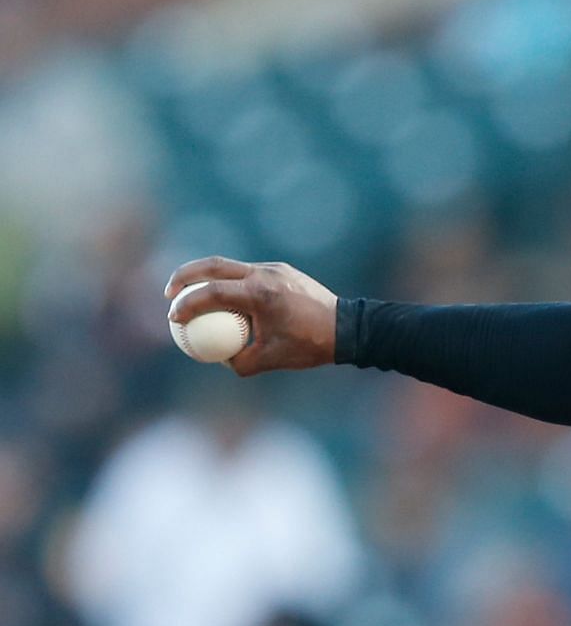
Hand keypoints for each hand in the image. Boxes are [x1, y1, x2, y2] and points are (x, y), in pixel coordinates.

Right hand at [164, 257, 338, 375]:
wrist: (347, 328)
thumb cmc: (309, 345)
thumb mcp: (269, 360)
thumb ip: (237, 361)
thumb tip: (217, 358)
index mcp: (260, 294)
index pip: (212, 292)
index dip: (187, 304)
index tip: (173, 319)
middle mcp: (265, 274)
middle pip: (213, 265)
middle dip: (184, 276)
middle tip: (169, 294)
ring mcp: (273, 268)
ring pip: (229, 265)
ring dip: (206, 276)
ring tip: (189, 294)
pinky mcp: (280, 270)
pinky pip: (246, 271)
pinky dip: (229, 281)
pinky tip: (221, 298)